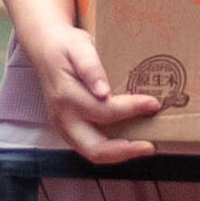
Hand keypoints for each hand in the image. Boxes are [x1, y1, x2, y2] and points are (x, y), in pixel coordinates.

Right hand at [15, 18, 161, 166]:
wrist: (45, 50)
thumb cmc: (66, 46)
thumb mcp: (79, 46)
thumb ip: (90, 68)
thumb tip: (103, 92)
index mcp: (66, 95)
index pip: (104, 111)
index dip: (132, 109)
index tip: (154, 103)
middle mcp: (63, 117)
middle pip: (95, 149)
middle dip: (125, 151)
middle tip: (150, 146)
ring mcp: (63, 127)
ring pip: (93, 154)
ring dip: (120, 153)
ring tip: (144, 146)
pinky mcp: (68, 131)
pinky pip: (91, 148)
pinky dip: (112, 149)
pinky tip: (130, 141)